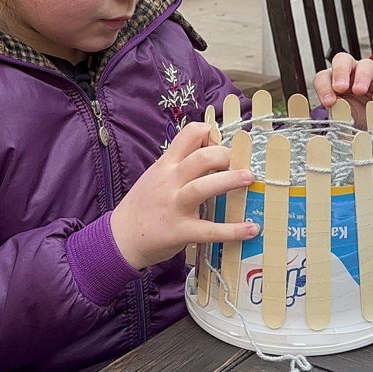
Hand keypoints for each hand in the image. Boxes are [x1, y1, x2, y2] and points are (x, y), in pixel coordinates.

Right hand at [110, 122, 256, 269]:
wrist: (120, 238)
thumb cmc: (144, 205)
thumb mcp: (157, 176)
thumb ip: (180, 164)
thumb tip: (212, 153)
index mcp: (166, 165)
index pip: (189, 135)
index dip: (211, 134)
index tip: (223, 143)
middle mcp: (170, 181)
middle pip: (201, 158)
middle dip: (225, 156)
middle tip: (240, 163)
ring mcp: (175, 206)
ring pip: (203, 187)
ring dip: (229, 180)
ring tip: (249, 178)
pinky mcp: (180, 231)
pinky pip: (209, 230)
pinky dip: (233, 230)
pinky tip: (252, 229)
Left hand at [311, 54, 372, 127]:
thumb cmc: (359, 120)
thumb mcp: (345, 119)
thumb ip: (338, 114)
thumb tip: (332, 113)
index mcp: (335, 82)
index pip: (323, 77)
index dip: (323, 87)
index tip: (328, 102)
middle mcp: (352, 73)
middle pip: (342, 60)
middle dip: (340, 72)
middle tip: (340, 88)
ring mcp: (371, 74)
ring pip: (366, 64)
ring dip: (361, 77)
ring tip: (360, 91)